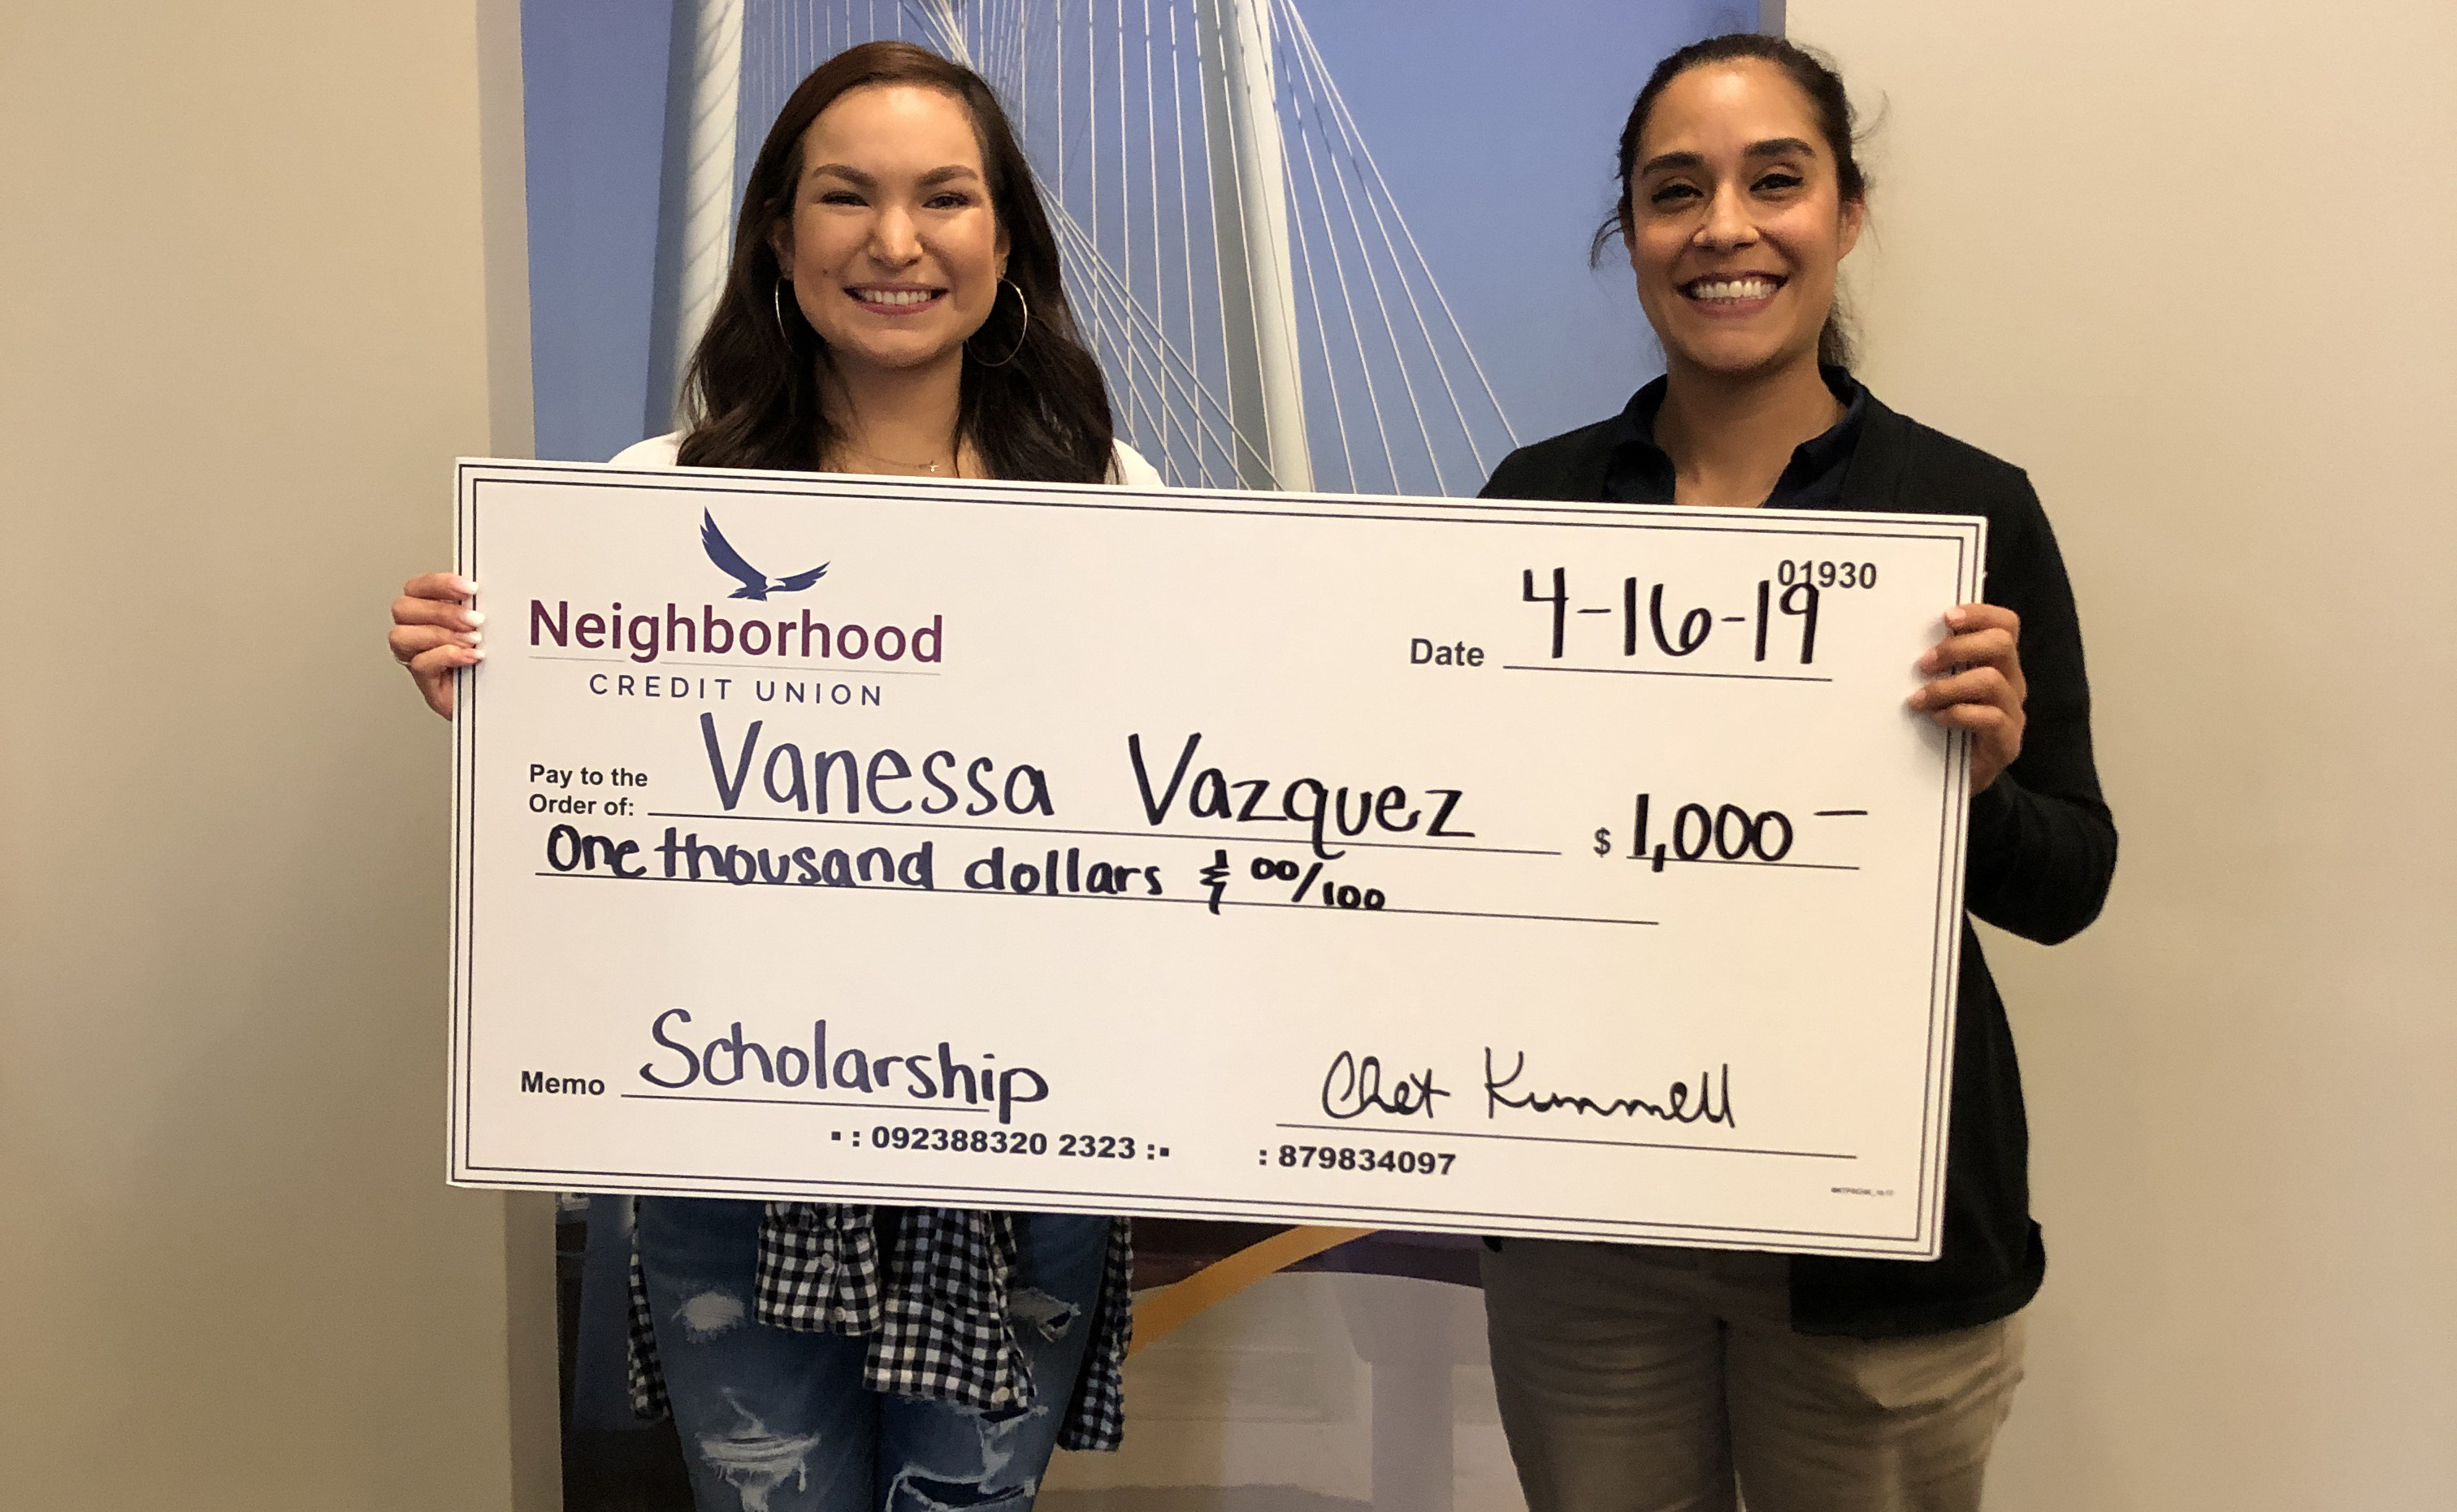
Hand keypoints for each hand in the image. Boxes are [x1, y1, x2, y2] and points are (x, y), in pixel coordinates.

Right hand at [389, 572, 483, 718]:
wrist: (497, 694)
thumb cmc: (487, 656)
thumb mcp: (483, 624)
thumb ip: (473, 606)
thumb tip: (483, 591)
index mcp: (424, 611)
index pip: (416, 588)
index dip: (439, 584)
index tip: (470, 588)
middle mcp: (413, 631)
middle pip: (403, 608)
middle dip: (442, 611)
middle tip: (475, 619)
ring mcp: (414, 656)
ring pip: (402, 636)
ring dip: (441, 634)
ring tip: (474, 640)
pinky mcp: (424, 681)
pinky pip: (420, 664)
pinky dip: (447, 656)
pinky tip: (472, 655)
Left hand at [1908, 603, 2024, 791]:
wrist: (1952, 780)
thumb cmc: (1943, 726)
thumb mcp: (1940, 688)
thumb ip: (1937, 663)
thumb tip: (1905, 635)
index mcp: (1998, 663)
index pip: (2005, 624)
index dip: (1980, 614)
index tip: (1946, 617)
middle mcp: (2011, 683)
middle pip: (2002, 644)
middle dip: (1959, 647)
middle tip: (1924, 663)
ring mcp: (2012, 712)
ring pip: (1992, 680)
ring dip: (1948, 686)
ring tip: (1919, 698)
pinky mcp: (2006, 742)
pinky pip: (1990, 718)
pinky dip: (1958, 714)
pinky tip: (1937, 719)